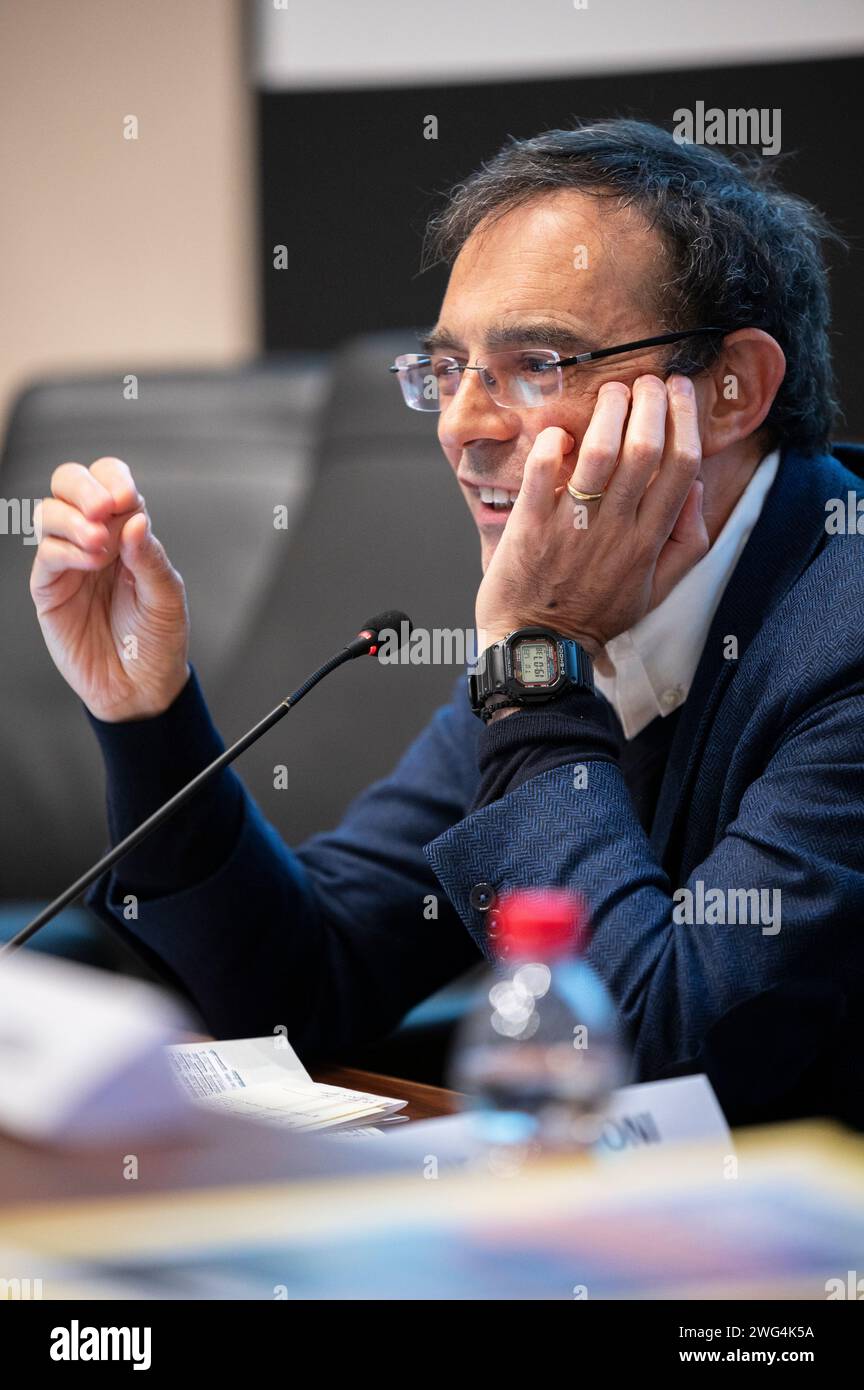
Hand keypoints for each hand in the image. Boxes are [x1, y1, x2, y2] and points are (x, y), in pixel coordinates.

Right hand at [30, 457, 189, 720]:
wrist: (140, 688)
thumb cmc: (157, 641)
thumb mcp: (167, 598)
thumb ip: (150, 558)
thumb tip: (135, 518)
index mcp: (127, 532)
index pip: (110, 482)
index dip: (113, 480)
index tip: (127, 498)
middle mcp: (94, 539)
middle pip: (69, 484)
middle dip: (84, 487)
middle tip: (105, 508)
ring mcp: (68, 562)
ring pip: (49, 512)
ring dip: (74, 520)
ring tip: (101, 545)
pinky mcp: (50, 589)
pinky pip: (46, 555)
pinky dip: (66, 550)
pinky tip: (91, 562)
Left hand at [475, 375, 708, 655]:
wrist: (541, 645)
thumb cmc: (596, 613)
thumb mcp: (658, 588)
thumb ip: (686, 540)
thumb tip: (697, 488)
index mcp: (649, 540)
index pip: (681, 467)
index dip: (684, 419)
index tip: (678, 391)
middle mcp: (616, 529)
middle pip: (645, 449)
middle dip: (650, 403)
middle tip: (646, 381)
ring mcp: (573, 526)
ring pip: (601, 455)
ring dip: (609, 412)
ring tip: (612, 392)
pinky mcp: (531, 526)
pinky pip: (544, 474)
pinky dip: (554, 445)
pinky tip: (560, 432)